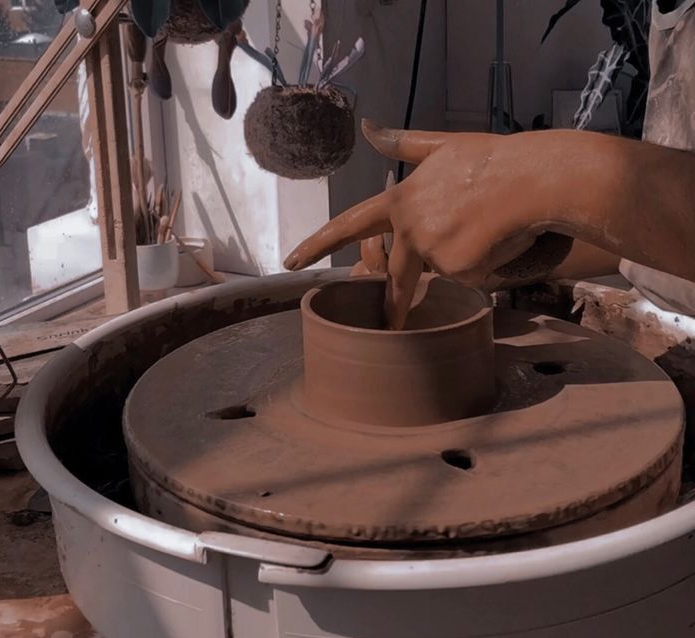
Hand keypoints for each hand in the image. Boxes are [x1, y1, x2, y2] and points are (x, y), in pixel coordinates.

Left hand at [284, 120, 561, 327]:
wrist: (534, 180)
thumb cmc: (491, 160)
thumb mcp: (444, 146)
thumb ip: (404, 145)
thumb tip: (370, 127)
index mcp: (401, 201)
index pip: (349, 226)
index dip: (318, 244)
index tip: (291, 260)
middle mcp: (410, 229)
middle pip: (398, 275)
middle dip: (395, 303)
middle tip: (390, 321)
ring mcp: (432, 252)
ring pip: (444, 270)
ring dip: (463, 256)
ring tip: (488, 226)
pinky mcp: (458, 272)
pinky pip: (468, 277)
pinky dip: (482, 265)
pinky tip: (496, 241)